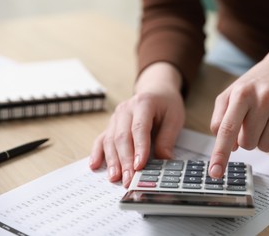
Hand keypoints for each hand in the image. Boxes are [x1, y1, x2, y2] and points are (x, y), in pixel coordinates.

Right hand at [89, 62, 184, 186]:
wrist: (156, 90)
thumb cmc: (166, 104)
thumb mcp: (174, 118)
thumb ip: (167, 139)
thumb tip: (164, 160)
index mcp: (143, 103)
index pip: (139, 128)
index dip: (139, 148)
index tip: (140, 166)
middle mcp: (125, 109)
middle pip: (122, 137)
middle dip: (125, 160)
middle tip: (128, 179)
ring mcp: (116, 117)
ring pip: (110, 140)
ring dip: (112, 161)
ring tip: (115, 178)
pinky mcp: (111, 125)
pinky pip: (101, 139)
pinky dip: (97, 153)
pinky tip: (94, 165)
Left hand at [208, 35, 268, 177]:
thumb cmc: (255, 84)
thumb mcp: (231, 93)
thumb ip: (220, 119)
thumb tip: (229, 147)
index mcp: (242, 93)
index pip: (227, 129)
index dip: (220, 154)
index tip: (214, 173)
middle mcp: (264, 98)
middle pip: (247, 144)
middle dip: (247, 138)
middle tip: (253, 120)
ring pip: (267, 147)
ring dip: (264, 140)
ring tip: (267, 119)